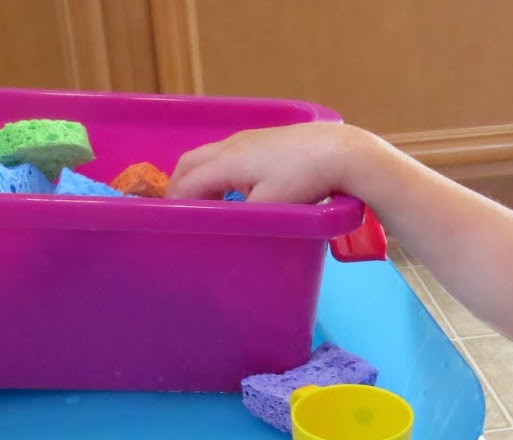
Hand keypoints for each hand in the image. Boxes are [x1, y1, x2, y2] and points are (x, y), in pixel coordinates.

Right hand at [168, 122, 379, 203]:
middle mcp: (231, 145)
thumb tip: (219, 228)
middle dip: (179, 186)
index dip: (176, 204)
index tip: (172, 223)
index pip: (187, 183)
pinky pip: (226, 152)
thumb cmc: (304, 180)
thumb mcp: (270, 208)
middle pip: (190, 162)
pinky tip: (233, 186)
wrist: (339, 151)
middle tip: (179, 211)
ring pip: (208, 155)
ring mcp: (247, 137)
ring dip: (198, 176)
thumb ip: (239, 218)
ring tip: (202, 201)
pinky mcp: (264, 137)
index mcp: (226, 162)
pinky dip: (216, 169)